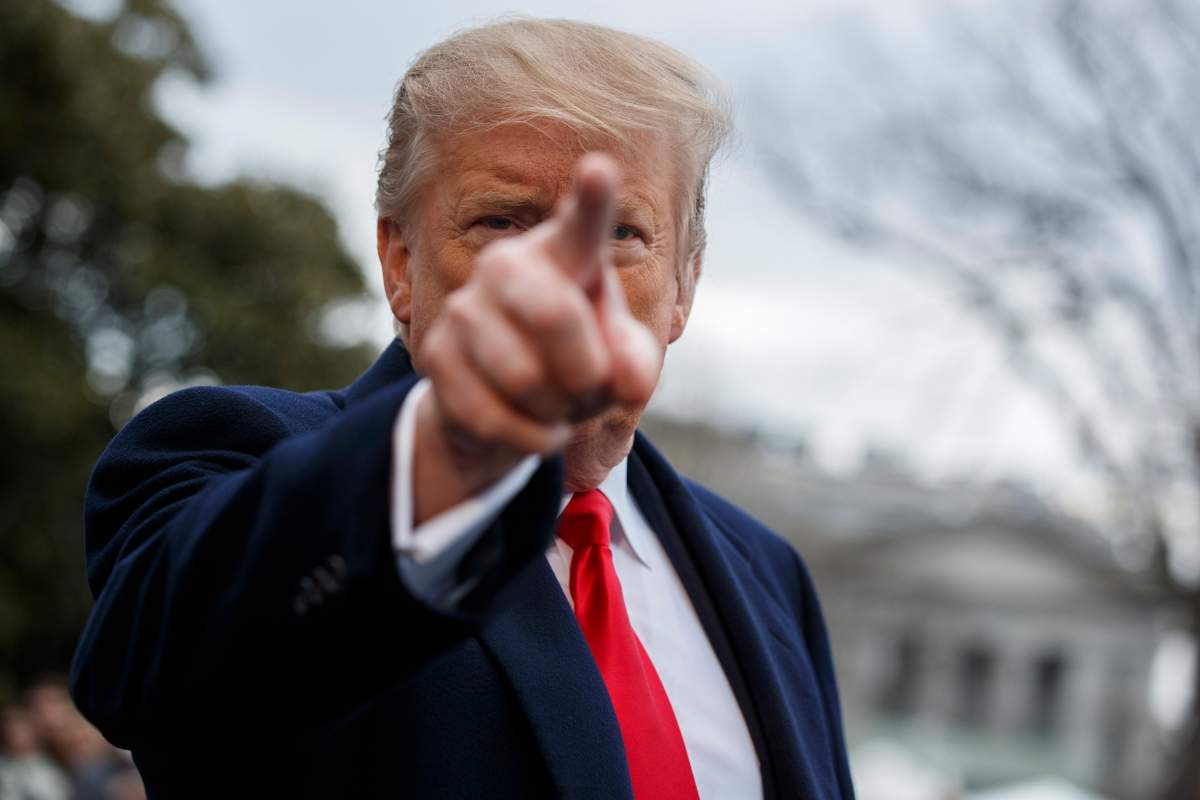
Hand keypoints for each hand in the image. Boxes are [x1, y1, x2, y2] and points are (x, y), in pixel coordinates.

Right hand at [411, 154, 660, 521]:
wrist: (504, 408)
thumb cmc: (577, 366)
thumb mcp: (622, 367)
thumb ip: (635, 366)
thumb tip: (621, 379)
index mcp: (563, 252)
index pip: (583, 223)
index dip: (593, 199)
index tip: (602, 169)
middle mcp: (507, 264)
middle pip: (555, 316)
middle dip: (586, 373)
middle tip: (592, 392)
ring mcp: (464, 307)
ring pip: (525, 377)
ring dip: (558, 411)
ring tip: (562, 408)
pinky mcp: (435, 355)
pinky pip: (493, 415)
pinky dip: (531, 437)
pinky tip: (540, 429)